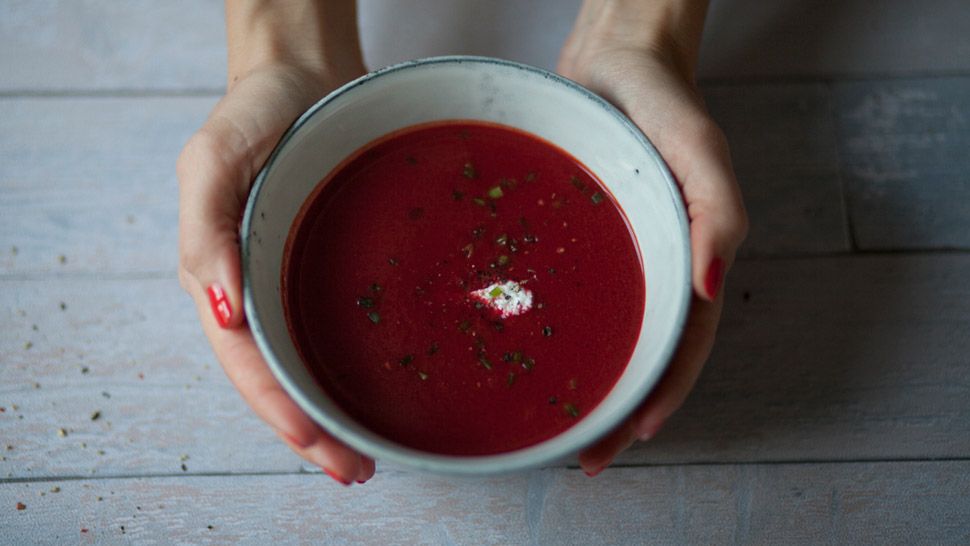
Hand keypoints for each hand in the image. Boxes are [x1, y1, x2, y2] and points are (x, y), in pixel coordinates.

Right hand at [177, 60, 373, 484]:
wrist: (298, 74)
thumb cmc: (250, 113)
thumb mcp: (210, 161)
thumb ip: (206, 233)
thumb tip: (224, 313)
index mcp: (223, 277)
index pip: (250, 365)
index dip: (283, 414)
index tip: (324, 450)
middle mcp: (260, 288)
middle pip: (284, 378)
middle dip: (316, 432)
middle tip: (361, 471)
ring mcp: (296, 278)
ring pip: (313, 361)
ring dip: (337, 410)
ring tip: (373, 451)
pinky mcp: (330, 263)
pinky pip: (340, 323)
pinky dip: (356, 362)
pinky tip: (385, 384)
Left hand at [558, 1, 748, 475]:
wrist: (614, 59)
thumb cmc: (664, 101)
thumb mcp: (701, 149)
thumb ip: (718, 213)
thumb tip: (713, 290)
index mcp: (688, 258)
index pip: (682, 343)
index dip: (661, 394)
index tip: (625, 438)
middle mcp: (651, 267)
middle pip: (639, 353)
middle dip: (615, 410)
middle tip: (580, 456)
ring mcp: (613, 256)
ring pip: (603, 334)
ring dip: (585, 384)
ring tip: (551, 427)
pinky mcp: (574, 240)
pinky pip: (568, 294)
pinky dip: (553, 332)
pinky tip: (520, 355)